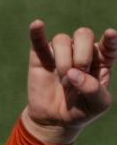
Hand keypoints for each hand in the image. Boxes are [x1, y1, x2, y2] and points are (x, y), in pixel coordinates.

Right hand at [22, 20, 116, 144]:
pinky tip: (37, 24)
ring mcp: (60, 52)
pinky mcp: (40, 57)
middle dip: (81, 55)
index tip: (110, 34)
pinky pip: (38, 41)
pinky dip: (37, 32)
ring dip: (63, 61)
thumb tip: (74, 73)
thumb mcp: (98, 105)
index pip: (108, 44)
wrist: (55, 120)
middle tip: (78, 73)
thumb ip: (93, 89)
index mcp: (101, 61)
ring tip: (63, 79)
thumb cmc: (82, 110)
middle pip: (83, 35)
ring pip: (62, 40)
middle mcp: (81, 51)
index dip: (110, 39)